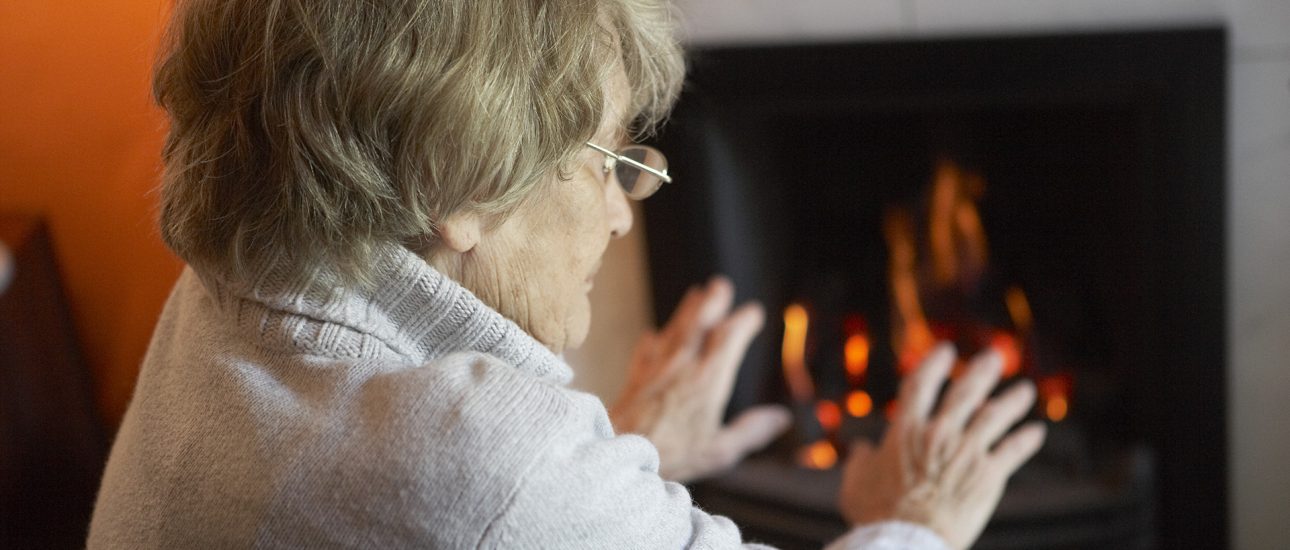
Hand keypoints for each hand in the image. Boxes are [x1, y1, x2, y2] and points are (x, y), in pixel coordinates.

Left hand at [609, 276, 790, 482]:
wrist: (618, 451)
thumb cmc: (670, 455)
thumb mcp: (720, 450)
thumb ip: (751, 430)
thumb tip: (781, 418)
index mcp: (707, 381)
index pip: (729, 339)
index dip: (743, 321)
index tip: (753, 311)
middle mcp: (682, 366)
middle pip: (699, 324)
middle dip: (712, 301)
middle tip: (721, 284)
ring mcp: (656, 369)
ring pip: (673, 330)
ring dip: (686, 310)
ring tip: (695, 294)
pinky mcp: (635, 378)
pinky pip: (646, 351)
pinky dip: (653, 340)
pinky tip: (653, 335)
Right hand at [837, 344, 1046, 549]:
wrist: (908, 540)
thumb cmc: (877, 514)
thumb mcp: (855, 484)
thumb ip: (860, 462)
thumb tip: (862, 450)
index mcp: (905, 430)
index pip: (921, 384)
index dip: (934, 363)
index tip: (946, 351)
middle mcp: (938, 433)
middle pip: (965, 392)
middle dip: (982, 371)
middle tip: (994, 356)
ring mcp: (966, 452)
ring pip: (995, 416)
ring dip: (1012, 400)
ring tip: (1025, 389)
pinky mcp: (988, 474)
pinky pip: (1013, 450)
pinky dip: (1026, 439)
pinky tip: (1037, 431)